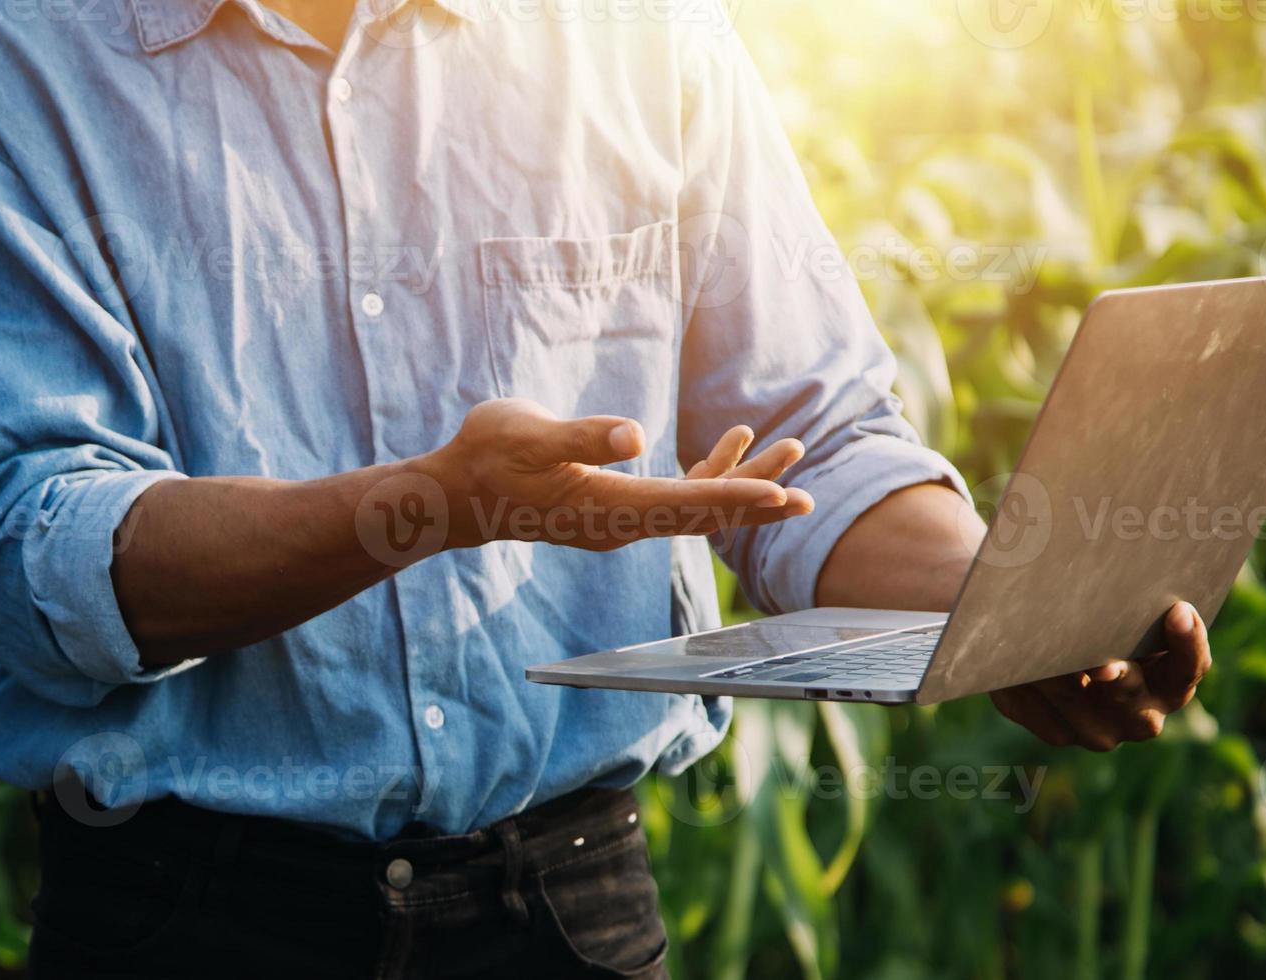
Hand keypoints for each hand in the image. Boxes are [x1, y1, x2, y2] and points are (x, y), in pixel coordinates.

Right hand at [415, 398, 814, 551]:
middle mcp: (621, 524)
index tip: (783, 495)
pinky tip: (730, 443)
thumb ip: (581, 436)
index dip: (738, 498)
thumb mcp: (527, 434)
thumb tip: (635, 437)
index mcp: (607, 506)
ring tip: (790, 452)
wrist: (456, 494)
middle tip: (809, 497)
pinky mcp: (613, 509)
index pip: (686, 505)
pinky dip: (708, 476)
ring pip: (695, 507)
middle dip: (757, 502)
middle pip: (704, 516)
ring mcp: (618, 521)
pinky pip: (674, 499)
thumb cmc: (487, 456)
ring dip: (742, 484)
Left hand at [989, 601, 1210, 750]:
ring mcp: (1095, 731)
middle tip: (1104, 664)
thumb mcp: (1120, 613)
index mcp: (1170, 686)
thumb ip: (1128, 603)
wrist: (1047, 646)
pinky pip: (1034, 703)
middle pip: (1131, 698)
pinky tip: (1013, 653)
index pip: (1189, 669)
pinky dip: (1023, 674)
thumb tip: (1118, 565)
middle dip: (1118, 678)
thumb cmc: (1103, 619)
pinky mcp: (1054, 731)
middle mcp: (1138, 718)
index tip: (1179, 609)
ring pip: (1070, 694)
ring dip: (1052, 665)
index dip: (1187, 643)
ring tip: (1035, 635)